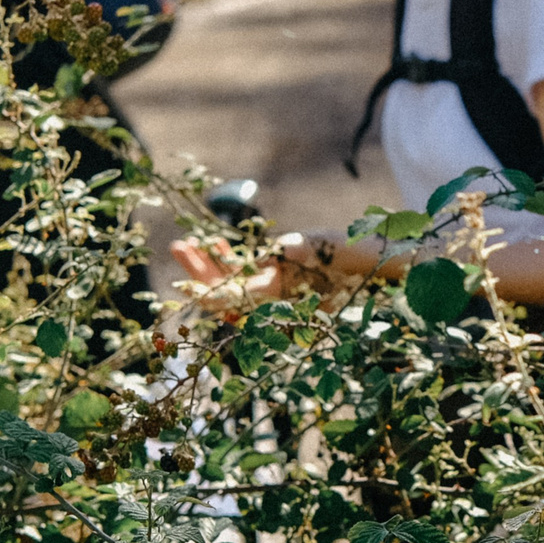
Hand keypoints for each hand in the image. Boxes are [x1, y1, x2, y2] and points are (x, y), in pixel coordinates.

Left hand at [170, 231, 378, 309]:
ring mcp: (271, 288)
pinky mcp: (275, 276)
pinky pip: (243, 273)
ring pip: (229, 281)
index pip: (232, 301)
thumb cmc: (343, 254)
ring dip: (206, 263)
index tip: (181, 283)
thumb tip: (257, 257)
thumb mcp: (313, 248)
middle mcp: (269, 297)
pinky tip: (215, 242)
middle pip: (223, 290)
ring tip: (184, 242)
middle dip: (197, 271)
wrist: (367, 258)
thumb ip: (284, 253)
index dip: (205, 293)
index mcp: (277, 297)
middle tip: (176, 247)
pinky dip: (228, 259)